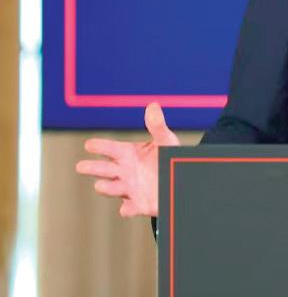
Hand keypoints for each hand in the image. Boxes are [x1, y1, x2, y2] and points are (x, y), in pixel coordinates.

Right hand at [75, 102, 179, 217]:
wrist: (178, 179)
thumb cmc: (167, 157)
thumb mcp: (165, 140)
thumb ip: (157, 126)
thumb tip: (153, 105)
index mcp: (128, 154)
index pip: (109, 148)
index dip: (100, 146)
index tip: (89, 144)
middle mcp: (125, 171)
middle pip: (103, 169)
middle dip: (92, 168)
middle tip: (81, 166)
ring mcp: (130, 188)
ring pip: (112, 188)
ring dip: (106, 187)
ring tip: (100, 184)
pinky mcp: (139, 204)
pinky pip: (129, 208)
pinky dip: (127, 209)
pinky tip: (125, 208)